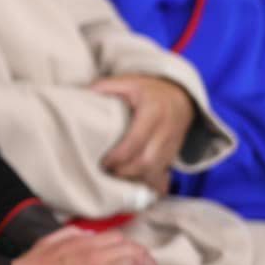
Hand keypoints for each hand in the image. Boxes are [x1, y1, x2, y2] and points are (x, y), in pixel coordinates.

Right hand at [0, 226, 157, 264]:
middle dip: (144, 260)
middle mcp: (90, 247)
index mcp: (80, 238)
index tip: (135, 261)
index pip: (118, 238)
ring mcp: (93, 264)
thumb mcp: (47, 242)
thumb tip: (86, 234)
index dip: (132, 249)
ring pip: (134, 261)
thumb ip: (68, 235)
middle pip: (131, 247)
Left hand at [93, 75, 194, 193]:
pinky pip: (162, 173)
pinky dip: (147, 182)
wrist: (181, 97)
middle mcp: (166, 130)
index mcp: (154, 111)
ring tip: (115, 179)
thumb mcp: (128, 81)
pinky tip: (132, 183)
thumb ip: (106, 87)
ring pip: (155, 171)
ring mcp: (173, 144)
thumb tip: (83, 94)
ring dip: (135, 178)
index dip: (118, 156)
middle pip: (147, 161)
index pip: (136, 140)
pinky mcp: (174, 154)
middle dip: (125, 172)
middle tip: (105, 173)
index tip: (103, 162)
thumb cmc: (149, 90)